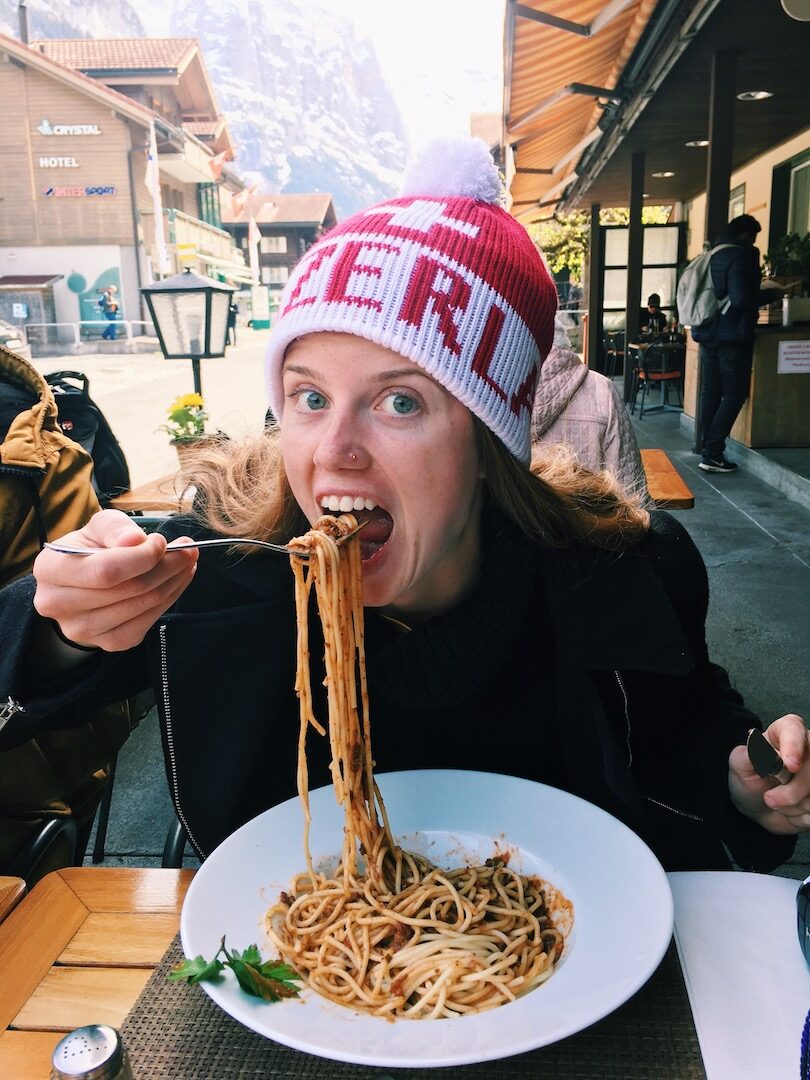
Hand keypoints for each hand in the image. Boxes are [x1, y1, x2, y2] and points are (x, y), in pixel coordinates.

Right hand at [33, 509, 198, 651]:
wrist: (81, 583)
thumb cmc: (91, 549)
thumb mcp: (98, 527)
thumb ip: (115, 528)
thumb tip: (137, 541)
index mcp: (51, 569)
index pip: (106, 570)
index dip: (143, 557)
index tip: (162, 542)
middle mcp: (59, 605)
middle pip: (130, 589)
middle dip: (168, 567)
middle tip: (189, 550)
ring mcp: (83, 630)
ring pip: (144, 605)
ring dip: (174, 581)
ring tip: (186, 562)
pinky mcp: (109, 643)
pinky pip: (149, 621)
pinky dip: (170, 598)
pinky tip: (177, 580)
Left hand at [728, 714, 809, 832]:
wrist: (759, 807)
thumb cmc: (750, 780)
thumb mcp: (740, 766)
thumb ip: (746, 755)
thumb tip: (757, 749)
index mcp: (785, 732)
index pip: (794, 729)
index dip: (794, 746)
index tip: (790, 765)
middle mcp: (808, 749)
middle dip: (792, 791)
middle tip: (769, 799)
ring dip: (794, 807)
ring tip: (777, 803)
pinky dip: (802, 818)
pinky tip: (792, 812)